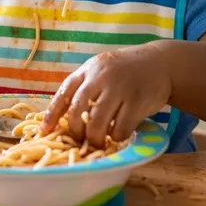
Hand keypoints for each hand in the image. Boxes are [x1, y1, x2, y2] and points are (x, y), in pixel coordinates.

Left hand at [42, 44, 171, 145]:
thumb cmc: (126, 71)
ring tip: (98, 142)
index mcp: (88, 69)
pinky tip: (118, 134)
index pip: (64, 92)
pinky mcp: (137, 102)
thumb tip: (64, 117)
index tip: (45, 131)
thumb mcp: (102, 69)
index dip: (52, 114)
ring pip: (97, 123)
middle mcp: (101, 77)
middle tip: (80, 139)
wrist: (160, 63)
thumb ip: (85, 86)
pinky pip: (120, 128)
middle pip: (78, 111)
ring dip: (95, 138)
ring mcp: (119, 89)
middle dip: (75, 130)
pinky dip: (116, 137)